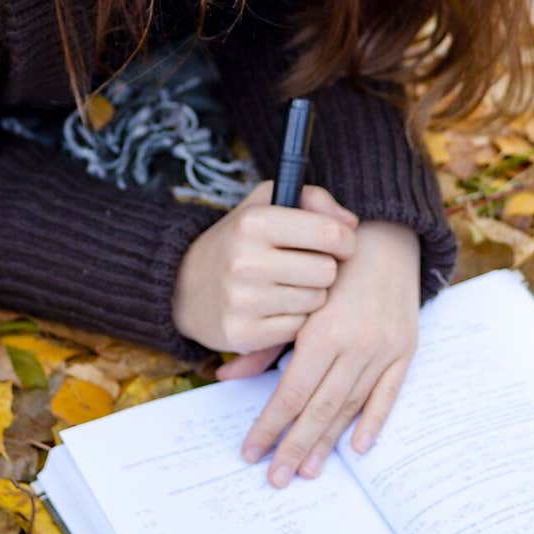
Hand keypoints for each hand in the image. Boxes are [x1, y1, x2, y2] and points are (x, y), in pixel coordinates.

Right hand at [172, 179, 357, 352]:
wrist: (183, 286)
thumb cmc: (237, 241)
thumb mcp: (265, 204)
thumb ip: (312, 199)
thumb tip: (350, 222)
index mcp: (254, 222)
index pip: (330, 233)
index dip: (345, 240)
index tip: (339, 244)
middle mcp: (246, 260)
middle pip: (327, 271)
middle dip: (323, 269)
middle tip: (305, 267)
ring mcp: (242, 300)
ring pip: (315, 301)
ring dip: (309, 295)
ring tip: (287, 286)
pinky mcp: (242, 334)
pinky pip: (297, 329)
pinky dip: (293, 320)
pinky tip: (274, 308)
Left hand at [230, 221, 419, 486]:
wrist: (385, 234)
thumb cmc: (328, 260)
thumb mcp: (291, 294)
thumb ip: (263, 340)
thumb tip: (226, 376)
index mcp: (323, 330)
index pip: (291, 393)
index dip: (270, 426)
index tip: (252, 451)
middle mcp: (356, 345)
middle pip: (320, 409)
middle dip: (294, 447)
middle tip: (276, 479)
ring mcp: (384, 349)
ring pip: (352, 407)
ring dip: (328, 443)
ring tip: (309, 471)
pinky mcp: (405, 349)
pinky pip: (389, 394)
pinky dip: (375, 422)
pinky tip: (358, 447)